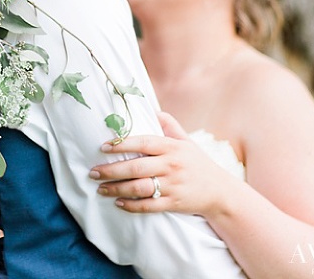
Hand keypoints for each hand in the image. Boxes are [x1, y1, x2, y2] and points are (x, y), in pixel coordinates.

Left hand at [90, 113, 232, 215]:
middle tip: (93, 171)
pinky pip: (149, 205)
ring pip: (139, 187)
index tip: (104, 146)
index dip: (123, 144)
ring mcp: (173, 185)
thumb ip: (170, 125)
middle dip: (112, 170)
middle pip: (136, 167)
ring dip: (117, 188)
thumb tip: (153, 109)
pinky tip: (119, 202)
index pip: (144, 143)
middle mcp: (171, 165)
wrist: (220, 192)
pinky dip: (132, 205)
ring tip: (101, 188)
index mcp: (172, 148)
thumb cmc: (198, 164)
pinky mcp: (174, 203)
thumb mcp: (187, 142)